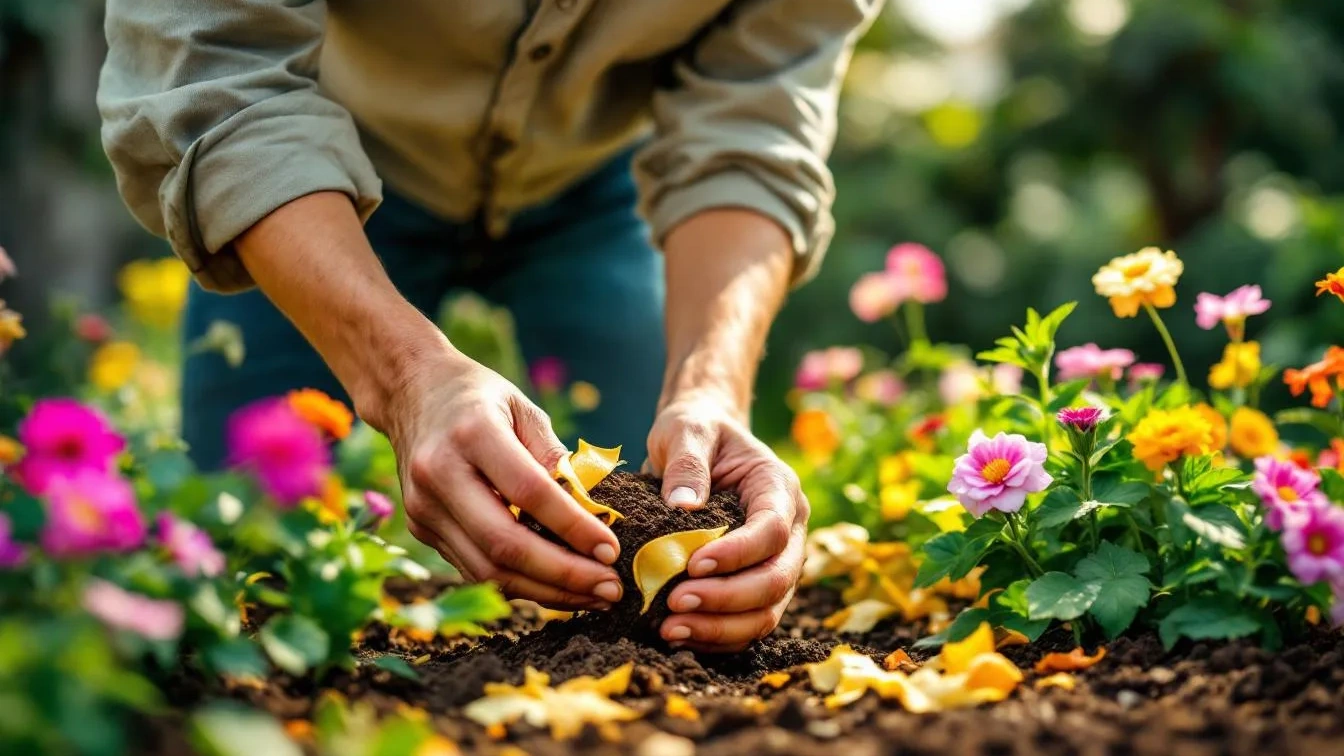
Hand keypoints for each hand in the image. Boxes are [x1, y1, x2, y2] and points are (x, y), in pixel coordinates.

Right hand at [387, 353, 623, 609]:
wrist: (411, 392)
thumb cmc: (480, 397)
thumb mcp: (524, 409)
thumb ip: (555, 457)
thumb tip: (593, 513)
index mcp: (472, 433)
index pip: (528, 492)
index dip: (573, 527)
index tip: (612, 551)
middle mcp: (439, 474)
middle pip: (504, 544)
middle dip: (563, 575)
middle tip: (611, 590)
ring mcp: (424, 507)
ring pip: (488, 570)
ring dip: (546, 592)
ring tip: (593, 596)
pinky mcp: (422, 528)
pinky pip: (475, 569)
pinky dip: (520, 584)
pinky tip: (557, 586)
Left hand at [646, 394, 808, 651]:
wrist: (700, 443)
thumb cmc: (695, 431)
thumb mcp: (686, 429)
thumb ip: (686, 460)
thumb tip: (682, 505)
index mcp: (778, 488)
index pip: (773, 529)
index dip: (738, 553)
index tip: (692, 565)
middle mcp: (789, 530)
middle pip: (777, 578)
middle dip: (728, 599)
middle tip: (675, 604)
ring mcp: (776, 562)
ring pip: (766, 611)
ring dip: (721, 627)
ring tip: (671, 630)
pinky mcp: (755, 586)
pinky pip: (746, 624)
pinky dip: (715, 636)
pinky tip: (677, 635)